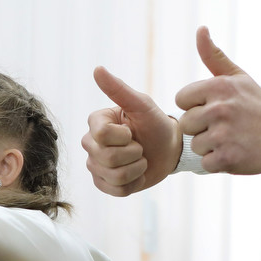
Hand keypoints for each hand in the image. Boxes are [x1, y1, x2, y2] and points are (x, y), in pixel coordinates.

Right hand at [83, 68, 182, 196]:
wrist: (169, 148)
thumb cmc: (155, 123)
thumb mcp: (142, 105)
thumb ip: (119, 89)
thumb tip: (97, 69)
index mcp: (96, 122)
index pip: (101, 135)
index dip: (124, 136)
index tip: (133, 130)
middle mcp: (91, 143)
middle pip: (106, 157)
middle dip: (134, 153)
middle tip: (141, 146)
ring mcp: (95, 165)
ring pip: (113, 175)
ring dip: (137, 168)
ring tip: (141, 159)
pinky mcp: (104, 183)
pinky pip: (116, 190)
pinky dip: (134, 183)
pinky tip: (138, 173)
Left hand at [173, 27, 260, 173]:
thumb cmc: (257, 104)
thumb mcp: (238, 77)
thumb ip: (213, 55)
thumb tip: (200, 28)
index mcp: (218, 87)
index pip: (181, 99)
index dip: (196, 106)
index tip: (216, 108)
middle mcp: (219, 109)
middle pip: (186, 124)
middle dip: (202, 128)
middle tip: (227, 126)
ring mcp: (223, 134)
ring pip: (195, 145)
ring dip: (211, 146)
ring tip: (233, 139)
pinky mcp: (228, 157)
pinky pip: (206, 163)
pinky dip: (219, 162)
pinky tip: (236, 152)